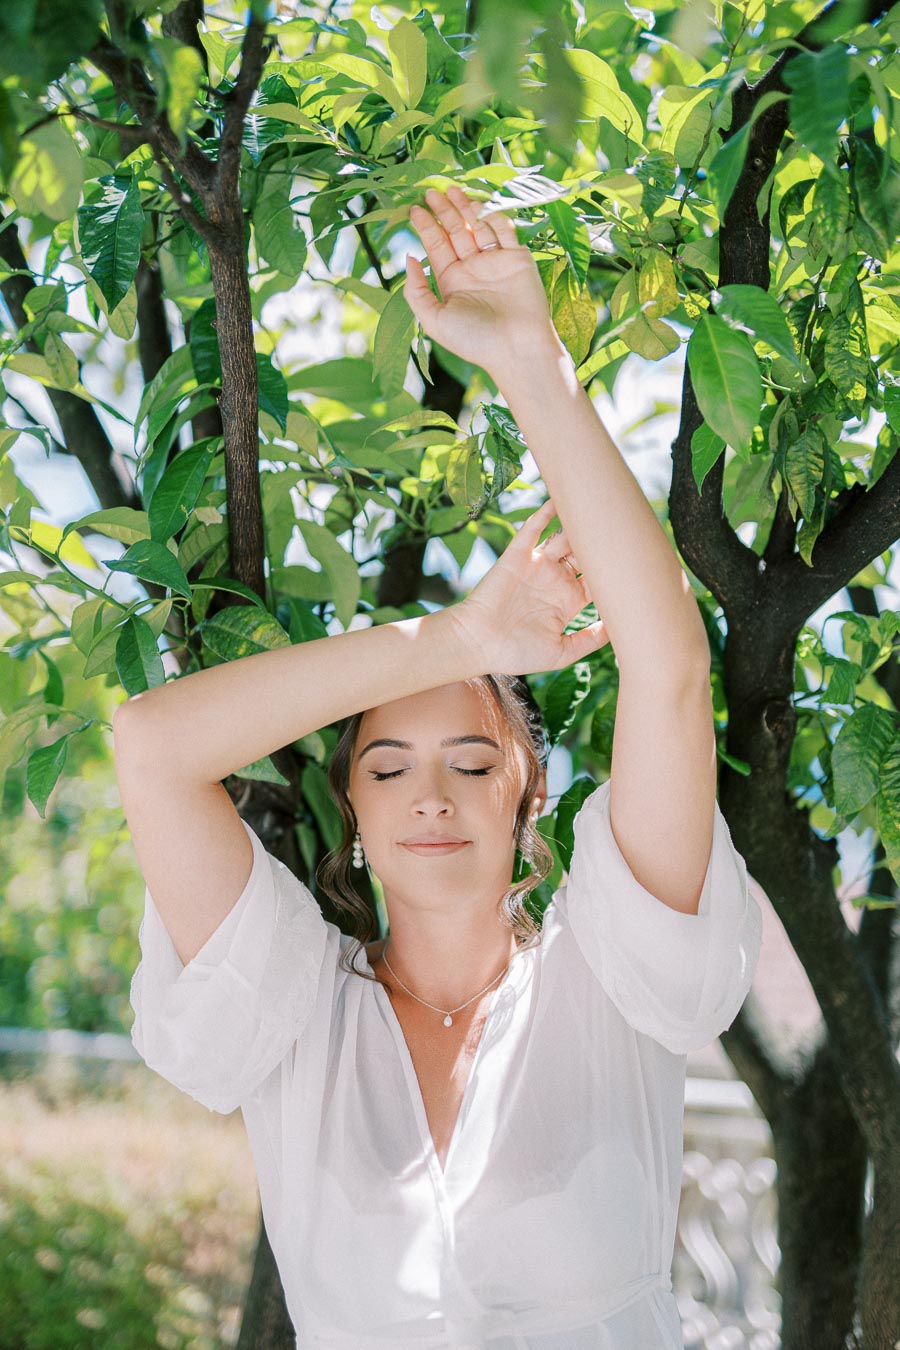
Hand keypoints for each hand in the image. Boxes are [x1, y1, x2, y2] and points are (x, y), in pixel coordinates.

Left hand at [404, 185, 555, 377]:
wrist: (517, 349)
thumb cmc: (474, 340)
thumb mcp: (434, 319)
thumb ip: (416, 291)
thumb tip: (409, 258)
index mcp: (452, 281)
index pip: (436, 246)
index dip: (426, 227)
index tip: (414, 209)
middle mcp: (473, 268)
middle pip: (455, 231)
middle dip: (444, 211)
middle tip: (431, 192)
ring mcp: (496, 261)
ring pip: (478, 226)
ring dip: (466, 208)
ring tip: (452, 191)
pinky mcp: (518, 258)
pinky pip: (505, 231)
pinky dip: (493, 216)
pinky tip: (479, 204)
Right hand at [451, 497, 609, 676]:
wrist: (478, 644)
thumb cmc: (517, 653)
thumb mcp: (561, 652)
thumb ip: (590, 640)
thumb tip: (621, 629)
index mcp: (569, 600)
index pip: (601, 578)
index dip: (617, 570)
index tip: (639, 562)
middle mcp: (555, 579)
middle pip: (587, 553)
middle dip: (604, 543)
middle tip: (626, 529)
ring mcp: (537, 565)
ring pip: (565, 537)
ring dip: (580, 525)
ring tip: (600, 508)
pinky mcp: (517, 556)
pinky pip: (533, 529)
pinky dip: (545, 514)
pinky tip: (560, 501)